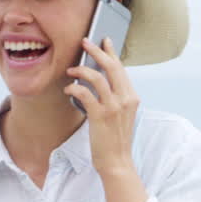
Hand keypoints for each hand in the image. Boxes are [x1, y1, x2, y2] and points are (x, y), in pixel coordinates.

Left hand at [64, 36, 139, 176]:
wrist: (117, 161)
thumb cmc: (115, 138)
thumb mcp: (121, 114)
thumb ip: (115, 97)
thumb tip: (99, 79)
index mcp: (131, 97)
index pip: (121, 68)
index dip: (111, 52)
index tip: (104, 40)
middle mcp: (126, 99)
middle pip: (112, 67)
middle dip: (97, 51)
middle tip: (84, 42)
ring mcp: (114, 107)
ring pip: (97, 77)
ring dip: (81, 70)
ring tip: (71, 70)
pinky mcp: (100, 116)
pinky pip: (85, 94)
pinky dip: (75, 88)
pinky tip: (68, 89)